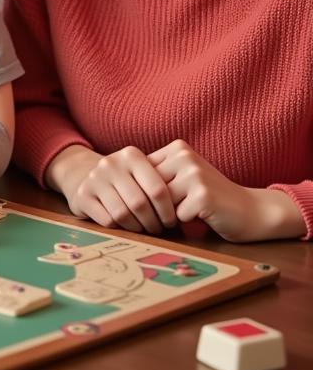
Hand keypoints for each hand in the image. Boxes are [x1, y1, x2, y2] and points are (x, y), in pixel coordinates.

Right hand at [53, 144, 177, 234]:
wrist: (85, 175)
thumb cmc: (126, 180)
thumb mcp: (141, 172)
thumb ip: (161, 182)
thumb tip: (190, 207)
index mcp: (131, 155)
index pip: (158, 188)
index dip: (168, 210)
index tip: (173, 221)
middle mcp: (110, 163)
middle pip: (140, 203)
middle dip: (153, 222)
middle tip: (159, 229)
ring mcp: (94, 178)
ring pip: (123, 213)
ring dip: (137, 227)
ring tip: (144, 229)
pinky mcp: (82, 195)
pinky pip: (107, 219)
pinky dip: (121, 228)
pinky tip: (126, 226)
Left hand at [149, 140, 303, 241]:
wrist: (251, 211)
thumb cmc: (208, 197)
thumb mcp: (181, 177)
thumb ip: (156, 175)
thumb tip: (118, 183)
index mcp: (177, 148)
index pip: (141, 171)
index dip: (144, 190)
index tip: (155, 199)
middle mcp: (185, 156)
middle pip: (149, 187)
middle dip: (155, 204)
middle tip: (171, 211)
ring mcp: (195, 174)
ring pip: (161, 201)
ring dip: (169, 214)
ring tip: (186, 211)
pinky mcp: (203, 195)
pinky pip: (177, 215)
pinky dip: (185, 221)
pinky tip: (202, 216)